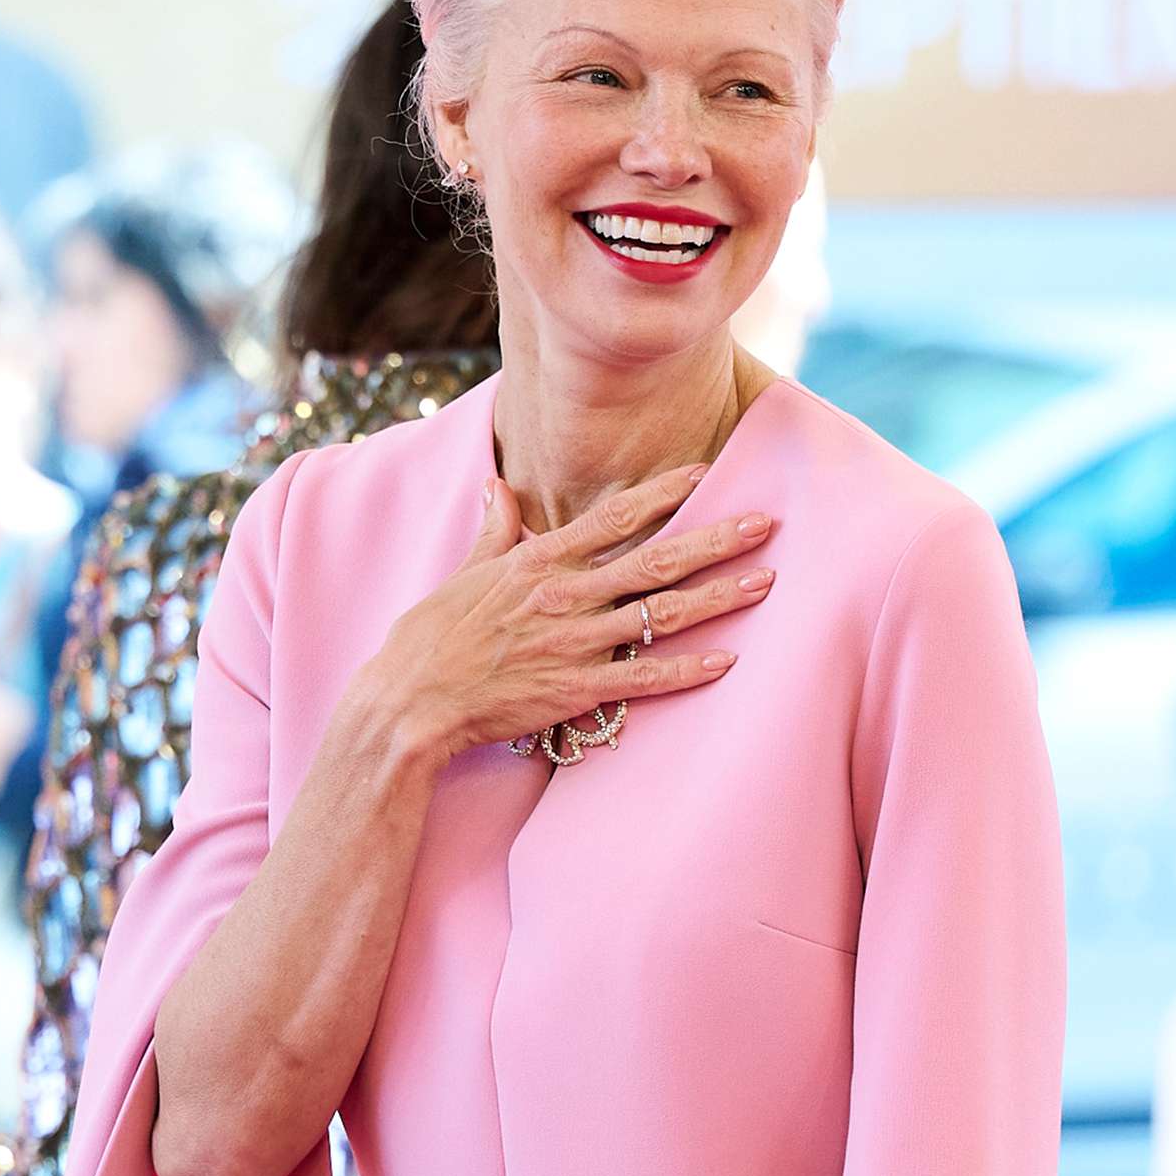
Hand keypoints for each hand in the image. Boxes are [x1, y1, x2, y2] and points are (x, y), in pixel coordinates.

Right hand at [346, 463, 775, 771]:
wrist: (409, 702)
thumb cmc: (430, 637)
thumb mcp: (463, 572)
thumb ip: (493, 528)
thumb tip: (497, 485)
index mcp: (538, 562)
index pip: (613, 518)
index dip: (663, 493)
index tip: (706, 473)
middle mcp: (564, 596)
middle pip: (655, 560)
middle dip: (716, 539)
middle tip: (766, 523)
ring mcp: (573, 644)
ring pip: (661, 615)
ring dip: (718, 597)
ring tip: (764, 581)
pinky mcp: (576, 690)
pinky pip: (642, 677)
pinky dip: (686, 670)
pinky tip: (727, 660)